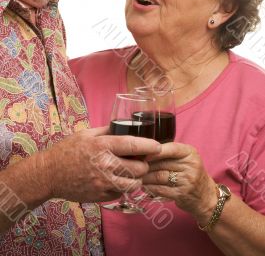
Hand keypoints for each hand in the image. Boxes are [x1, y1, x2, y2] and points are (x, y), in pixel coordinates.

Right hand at [42, 126, 160, 202]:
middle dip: (144, 164)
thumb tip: (124, 126)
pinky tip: (116, 180)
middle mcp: (105, 164)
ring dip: (136, 178)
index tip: (158, 146)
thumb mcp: (86, 134)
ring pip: (133, 184)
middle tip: (142, 160)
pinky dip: (122, 187)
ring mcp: (103, 183)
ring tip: (132, 172)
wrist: (49, 174)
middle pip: (138, 167)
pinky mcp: (100, 196)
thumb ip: (106, 130)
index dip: (150, 145)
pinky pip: (120, 193)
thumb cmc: (67, 150)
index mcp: (102, 145)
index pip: (133, 144)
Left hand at [143, 142, 216, 221]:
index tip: (142, 153)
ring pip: (159, 176)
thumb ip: (169, 152)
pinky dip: (150, 187)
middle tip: (132, 165)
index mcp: (190, 153)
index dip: (154, 151)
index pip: (171, 148)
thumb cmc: (190, 173)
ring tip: (136, 175)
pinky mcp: (182, 194)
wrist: (206, 196)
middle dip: (145, 165)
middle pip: (162, 163)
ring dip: (145, 176)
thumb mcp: (186, 158)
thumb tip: (144, 149)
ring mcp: (187, 181)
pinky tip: (143, 186)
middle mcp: (191, 166)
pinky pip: (161, 189)